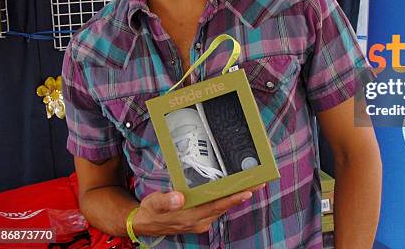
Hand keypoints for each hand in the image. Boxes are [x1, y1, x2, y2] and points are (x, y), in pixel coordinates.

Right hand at [132, 185, 264, 235]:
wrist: (144, 223)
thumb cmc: (151, 211)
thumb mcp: (154, 203)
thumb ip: (166, 200)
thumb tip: (179, 197)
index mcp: (190, 216)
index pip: (217, 205)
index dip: (234, 198)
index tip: (248, 190)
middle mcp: (199, 220)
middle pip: (225, 205)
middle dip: (242, 194)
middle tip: (259, 182)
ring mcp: (200, 221)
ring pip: (222, 207)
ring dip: (236, 196)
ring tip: (252, 183)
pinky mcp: (200, 218)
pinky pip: (217, 208)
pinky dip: (226, 199)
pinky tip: (233, 190)